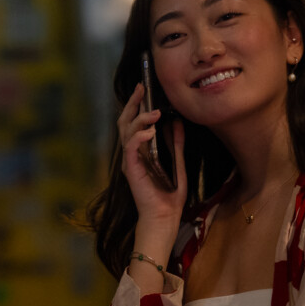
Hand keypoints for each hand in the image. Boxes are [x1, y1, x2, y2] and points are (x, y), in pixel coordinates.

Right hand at [117, 82, 186, 232]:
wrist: (164, 217)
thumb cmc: (169, 195)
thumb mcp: (178, 164)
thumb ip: (177, 145)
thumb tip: (177, 123)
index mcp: (140, 151)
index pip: (134, 123)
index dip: (137, 105)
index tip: (144, 88)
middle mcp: (131, 154)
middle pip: (125, 122)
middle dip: (133, 103)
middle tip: (141, 88)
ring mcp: (129, 161)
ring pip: (127, 131)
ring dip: (140, 119)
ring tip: (154, 113)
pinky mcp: (131, 169)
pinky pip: (130, 148)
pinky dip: (139, 137)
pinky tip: (151, 131)